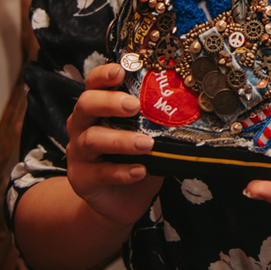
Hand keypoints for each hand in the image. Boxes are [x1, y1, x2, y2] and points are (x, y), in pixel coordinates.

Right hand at [64, 63, 163, 227]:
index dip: (104, 74)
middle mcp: (83, 125)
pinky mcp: (81, 179)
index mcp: (98, 107)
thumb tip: (191, 101)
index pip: (93, 83)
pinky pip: (98, 173)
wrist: (122, 198)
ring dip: (121, 140)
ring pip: (91, 140)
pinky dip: (121, 171)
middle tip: (134, 105)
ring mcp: (78, 153)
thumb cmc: (136, 156)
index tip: (120, 71)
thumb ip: (157, 117)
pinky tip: (140, 170)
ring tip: (146, 144)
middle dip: (109, 102)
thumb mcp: (148, 132)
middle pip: (85, 105)